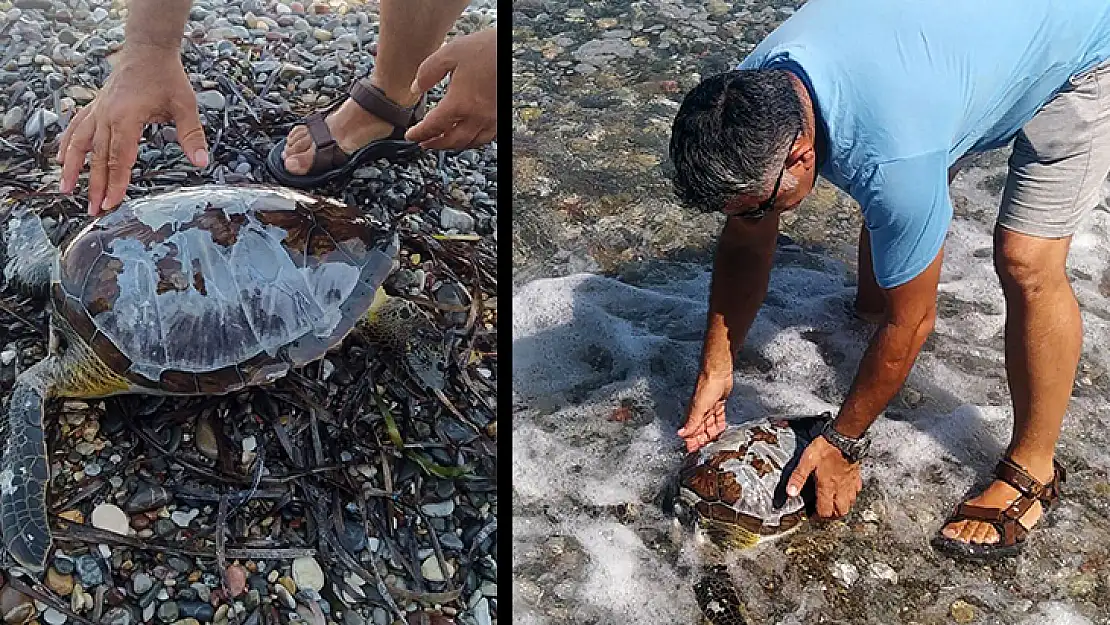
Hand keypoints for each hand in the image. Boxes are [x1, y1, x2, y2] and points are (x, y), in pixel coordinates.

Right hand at [57, 46, 209, 215]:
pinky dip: (67, 143)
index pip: (120, 157)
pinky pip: (76, 127)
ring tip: (66, 189)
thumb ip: (192, 135)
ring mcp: (99, 110)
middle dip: (96, 185)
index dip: (116, 182)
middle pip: (98, 157)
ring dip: (72, 167)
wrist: (147, 49)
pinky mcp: (96, 106)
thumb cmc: (167, 76)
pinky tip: (61, 158)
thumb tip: (202, 161)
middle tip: (94, 210)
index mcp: (127, 117)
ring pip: (80, 143)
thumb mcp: (185, 105)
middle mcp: (107, 115)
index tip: (112, 202)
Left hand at [405, 28, 496, 149]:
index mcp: (460, 102)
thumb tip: (415, 88)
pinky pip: (486, 138)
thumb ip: (426, 73)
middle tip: (424, 143)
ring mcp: (491, 118)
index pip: (433, 127)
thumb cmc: (483, 48)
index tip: (411, 135)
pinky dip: (472, 142)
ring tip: (442, 142)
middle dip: (435, 144)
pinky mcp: (500, 116)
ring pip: (469, 143)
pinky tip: (467, 136)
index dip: (419, 133)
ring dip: (453, 146)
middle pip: (451, 141)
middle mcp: (476, 115)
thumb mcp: (447, 54)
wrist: (508, 47)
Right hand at [677, 371, 732, 452]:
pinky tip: (720, 429)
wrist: (718, 372)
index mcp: (694, 413)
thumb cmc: (707, 385)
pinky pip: (718, 417)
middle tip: (702, 450)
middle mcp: (700, 411)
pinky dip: (719, 425)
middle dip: (700, 440)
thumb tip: (681, 434)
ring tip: (712, 443)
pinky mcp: (718, 403)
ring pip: (709, 424)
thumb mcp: (699, 407)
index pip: (691, 431)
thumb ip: (691, 422)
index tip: (691, 451)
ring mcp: (709, 407)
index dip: (691, 441)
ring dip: (710, 434)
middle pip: (700, 429)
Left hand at [785, 435, 862, 518]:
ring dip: (842, 506)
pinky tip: (844, 490)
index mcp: (827, 487)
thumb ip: (798, 477)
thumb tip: (790, 493)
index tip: (812, 513)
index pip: (825, 511)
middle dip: (832, 515)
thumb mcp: (807, 461)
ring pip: (850, 504)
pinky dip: (851, 495)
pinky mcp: (857, 477)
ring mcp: (850, 484)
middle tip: (824, 510)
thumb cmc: (825, 449)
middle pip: (841, 512)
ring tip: (833, 502)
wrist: (845, 438)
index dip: (818, 516)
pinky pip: (856, 492)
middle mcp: (840, 489)